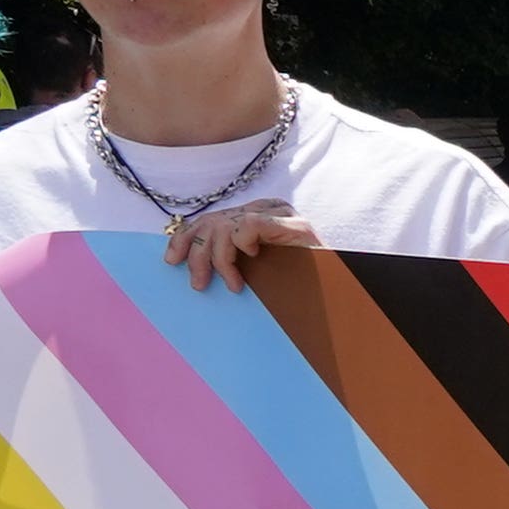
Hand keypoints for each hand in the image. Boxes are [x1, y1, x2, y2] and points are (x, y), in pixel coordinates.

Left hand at [160, 202, 319, 288]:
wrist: (336, 299)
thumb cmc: (299, 288)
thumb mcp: (257, 270)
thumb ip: (232, 255)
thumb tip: (187, 259)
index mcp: (258, 217)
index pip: (211, 218)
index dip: (186, 238)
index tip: (172, 260)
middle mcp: (269, 210)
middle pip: (213, 222)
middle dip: (197, 253)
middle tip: (199, 283)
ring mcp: (282, 215)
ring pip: (225, 226)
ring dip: (219, 259)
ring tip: (233, 284)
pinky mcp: (293, 225)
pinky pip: (248, 226)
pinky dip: (241, 244)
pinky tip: (253, 259)